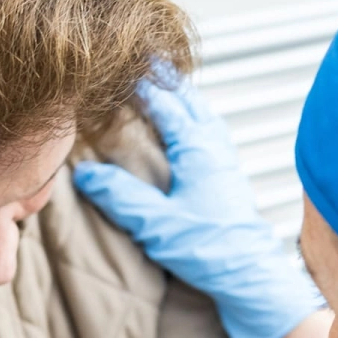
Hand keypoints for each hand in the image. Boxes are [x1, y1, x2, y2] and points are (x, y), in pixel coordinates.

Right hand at [74, 77, 319, 337]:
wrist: (251, 277)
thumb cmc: (209, 250)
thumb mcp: (156, 223)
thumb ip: (120, 196)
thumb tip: (86, 173)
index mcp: (197, 148)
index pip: (165, 103)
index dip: (142, 84)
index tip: (121, 66)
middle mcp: (215, 147)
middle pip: (189, 100)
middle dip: (166, 79)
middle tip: (146, 60)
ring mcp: (225, 162)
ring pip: (203, 115)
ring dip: (184, 98)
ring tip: (166, 88)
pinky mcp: (229, 180)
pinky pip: (210, 134)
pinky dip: (195, 121)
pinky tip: (189, 133)